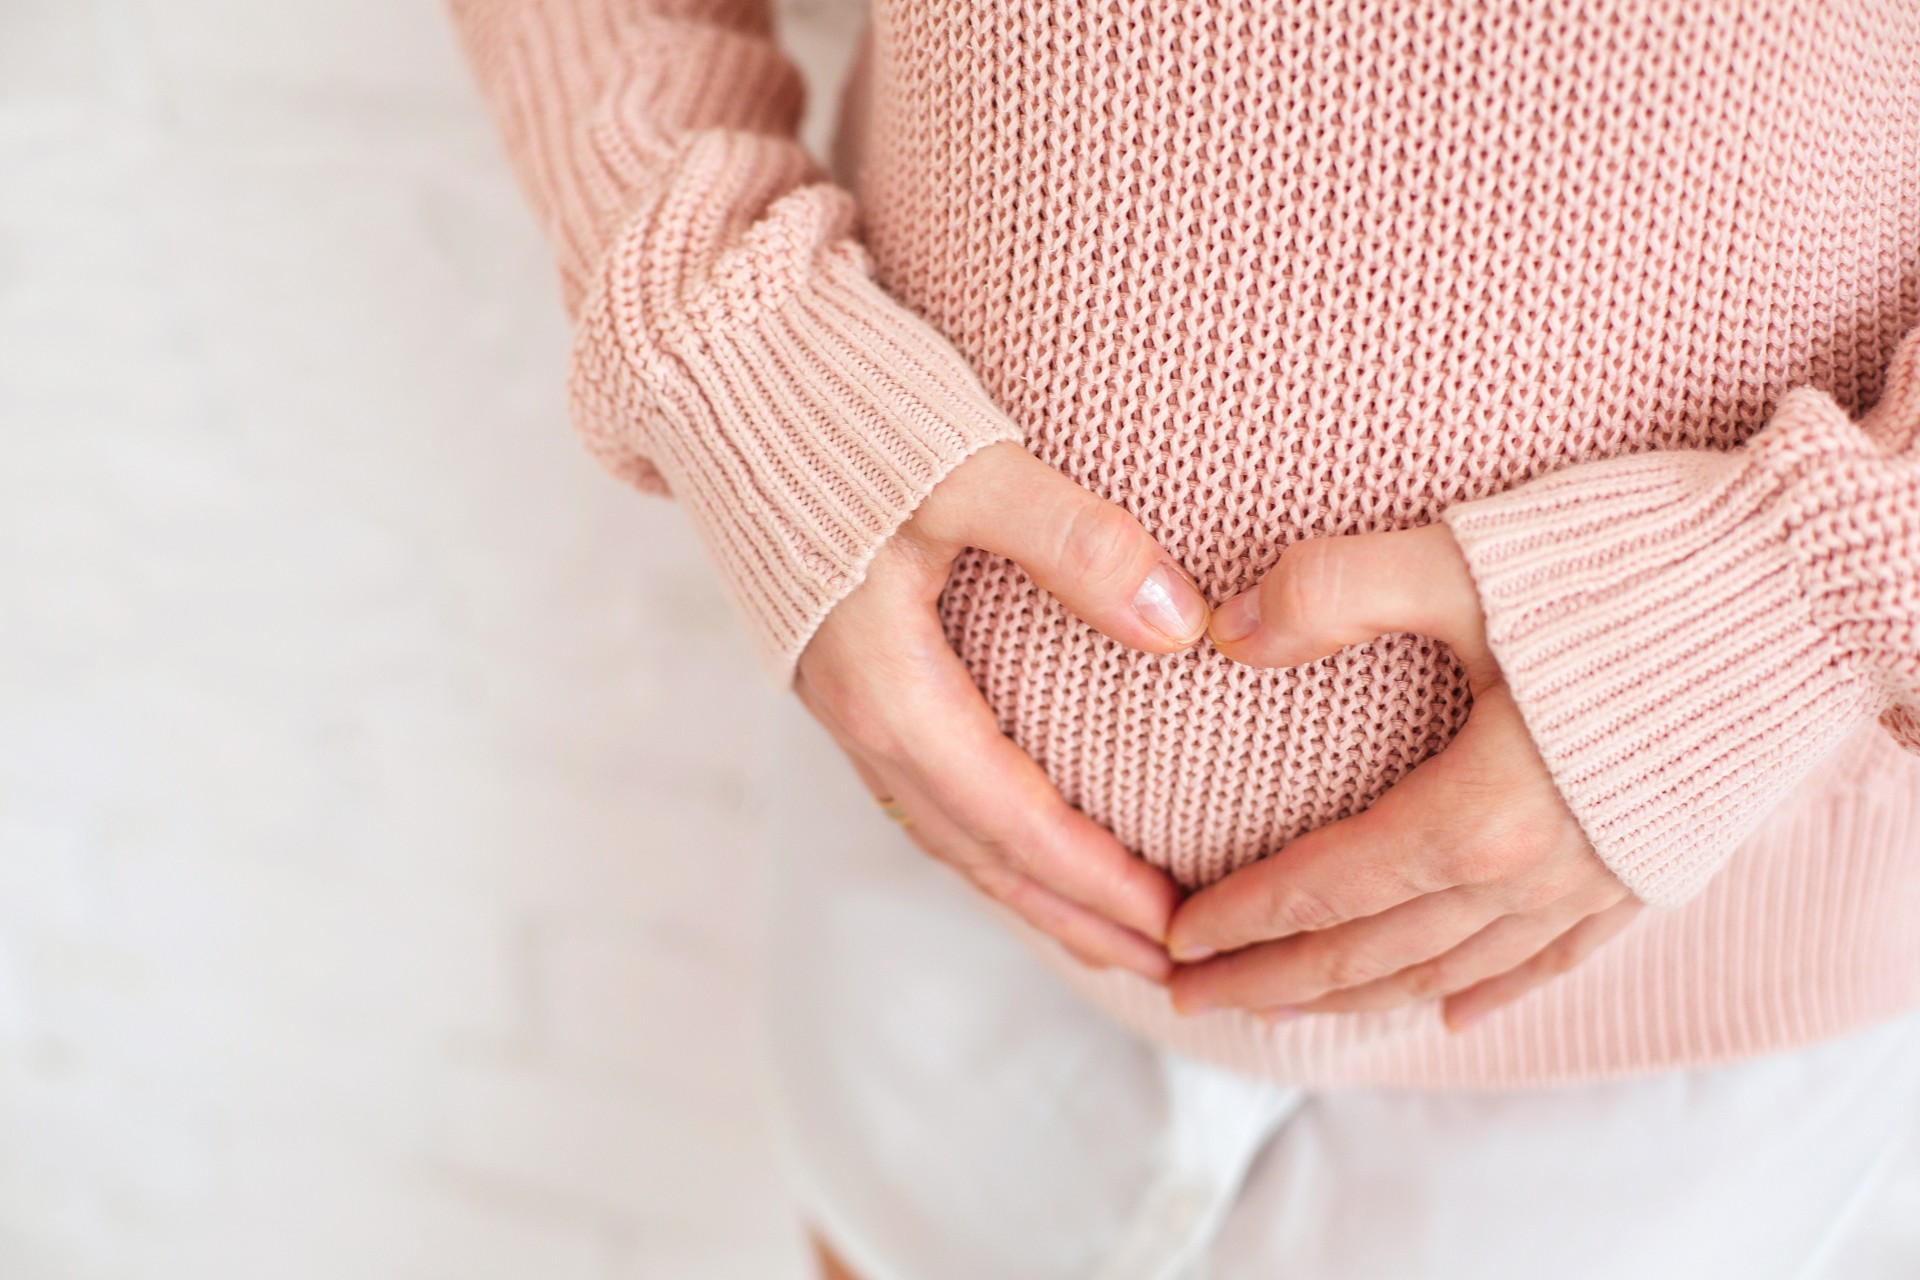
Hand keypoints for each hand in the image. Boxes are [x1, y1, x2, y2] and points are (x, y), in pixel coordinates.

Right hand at [796, 443, 1209, 981]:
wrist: (713, 367)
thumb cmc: (834, 409)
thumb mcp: (961, 467)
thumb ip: (1071, 542)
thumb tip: (1179, 627)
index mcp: (887, 687)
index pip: (1012, 819)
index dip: (1096, 880)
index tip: (1176, 922)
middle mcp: (858, 713)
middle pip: (978, 851)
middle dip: (1070, 916)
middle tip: (1161, 964)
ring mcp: (842, 697)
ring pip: (945, 827)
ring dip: (1025, 886)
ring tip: (1100, 929)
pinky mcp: (842, 667)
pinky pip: (922, 786)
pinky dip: (982, 833)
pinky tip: (1016, 831)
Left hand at [1165, 524, 1641, 1028]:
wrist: (1818, 587)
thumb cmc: (1642, 565)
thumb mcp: (1471, 563)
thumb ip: (1336, 590)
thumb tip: (1221, 630)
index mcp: (1478, 814)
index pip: (1324, 887)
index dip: (1241, 919)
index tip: (1172, 941)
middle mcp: (1532, 874)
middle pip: (1370, 952)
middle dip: (1270, 980)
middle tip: (1187, 996)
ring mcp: (1595, 884)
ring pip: (1445, 971)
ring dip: (1354, 997)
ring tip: (1284, 1008)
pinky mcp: (1648, 871)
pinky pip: (1549, 962)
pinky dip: (1485, 991)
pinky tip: (1447, 1011)